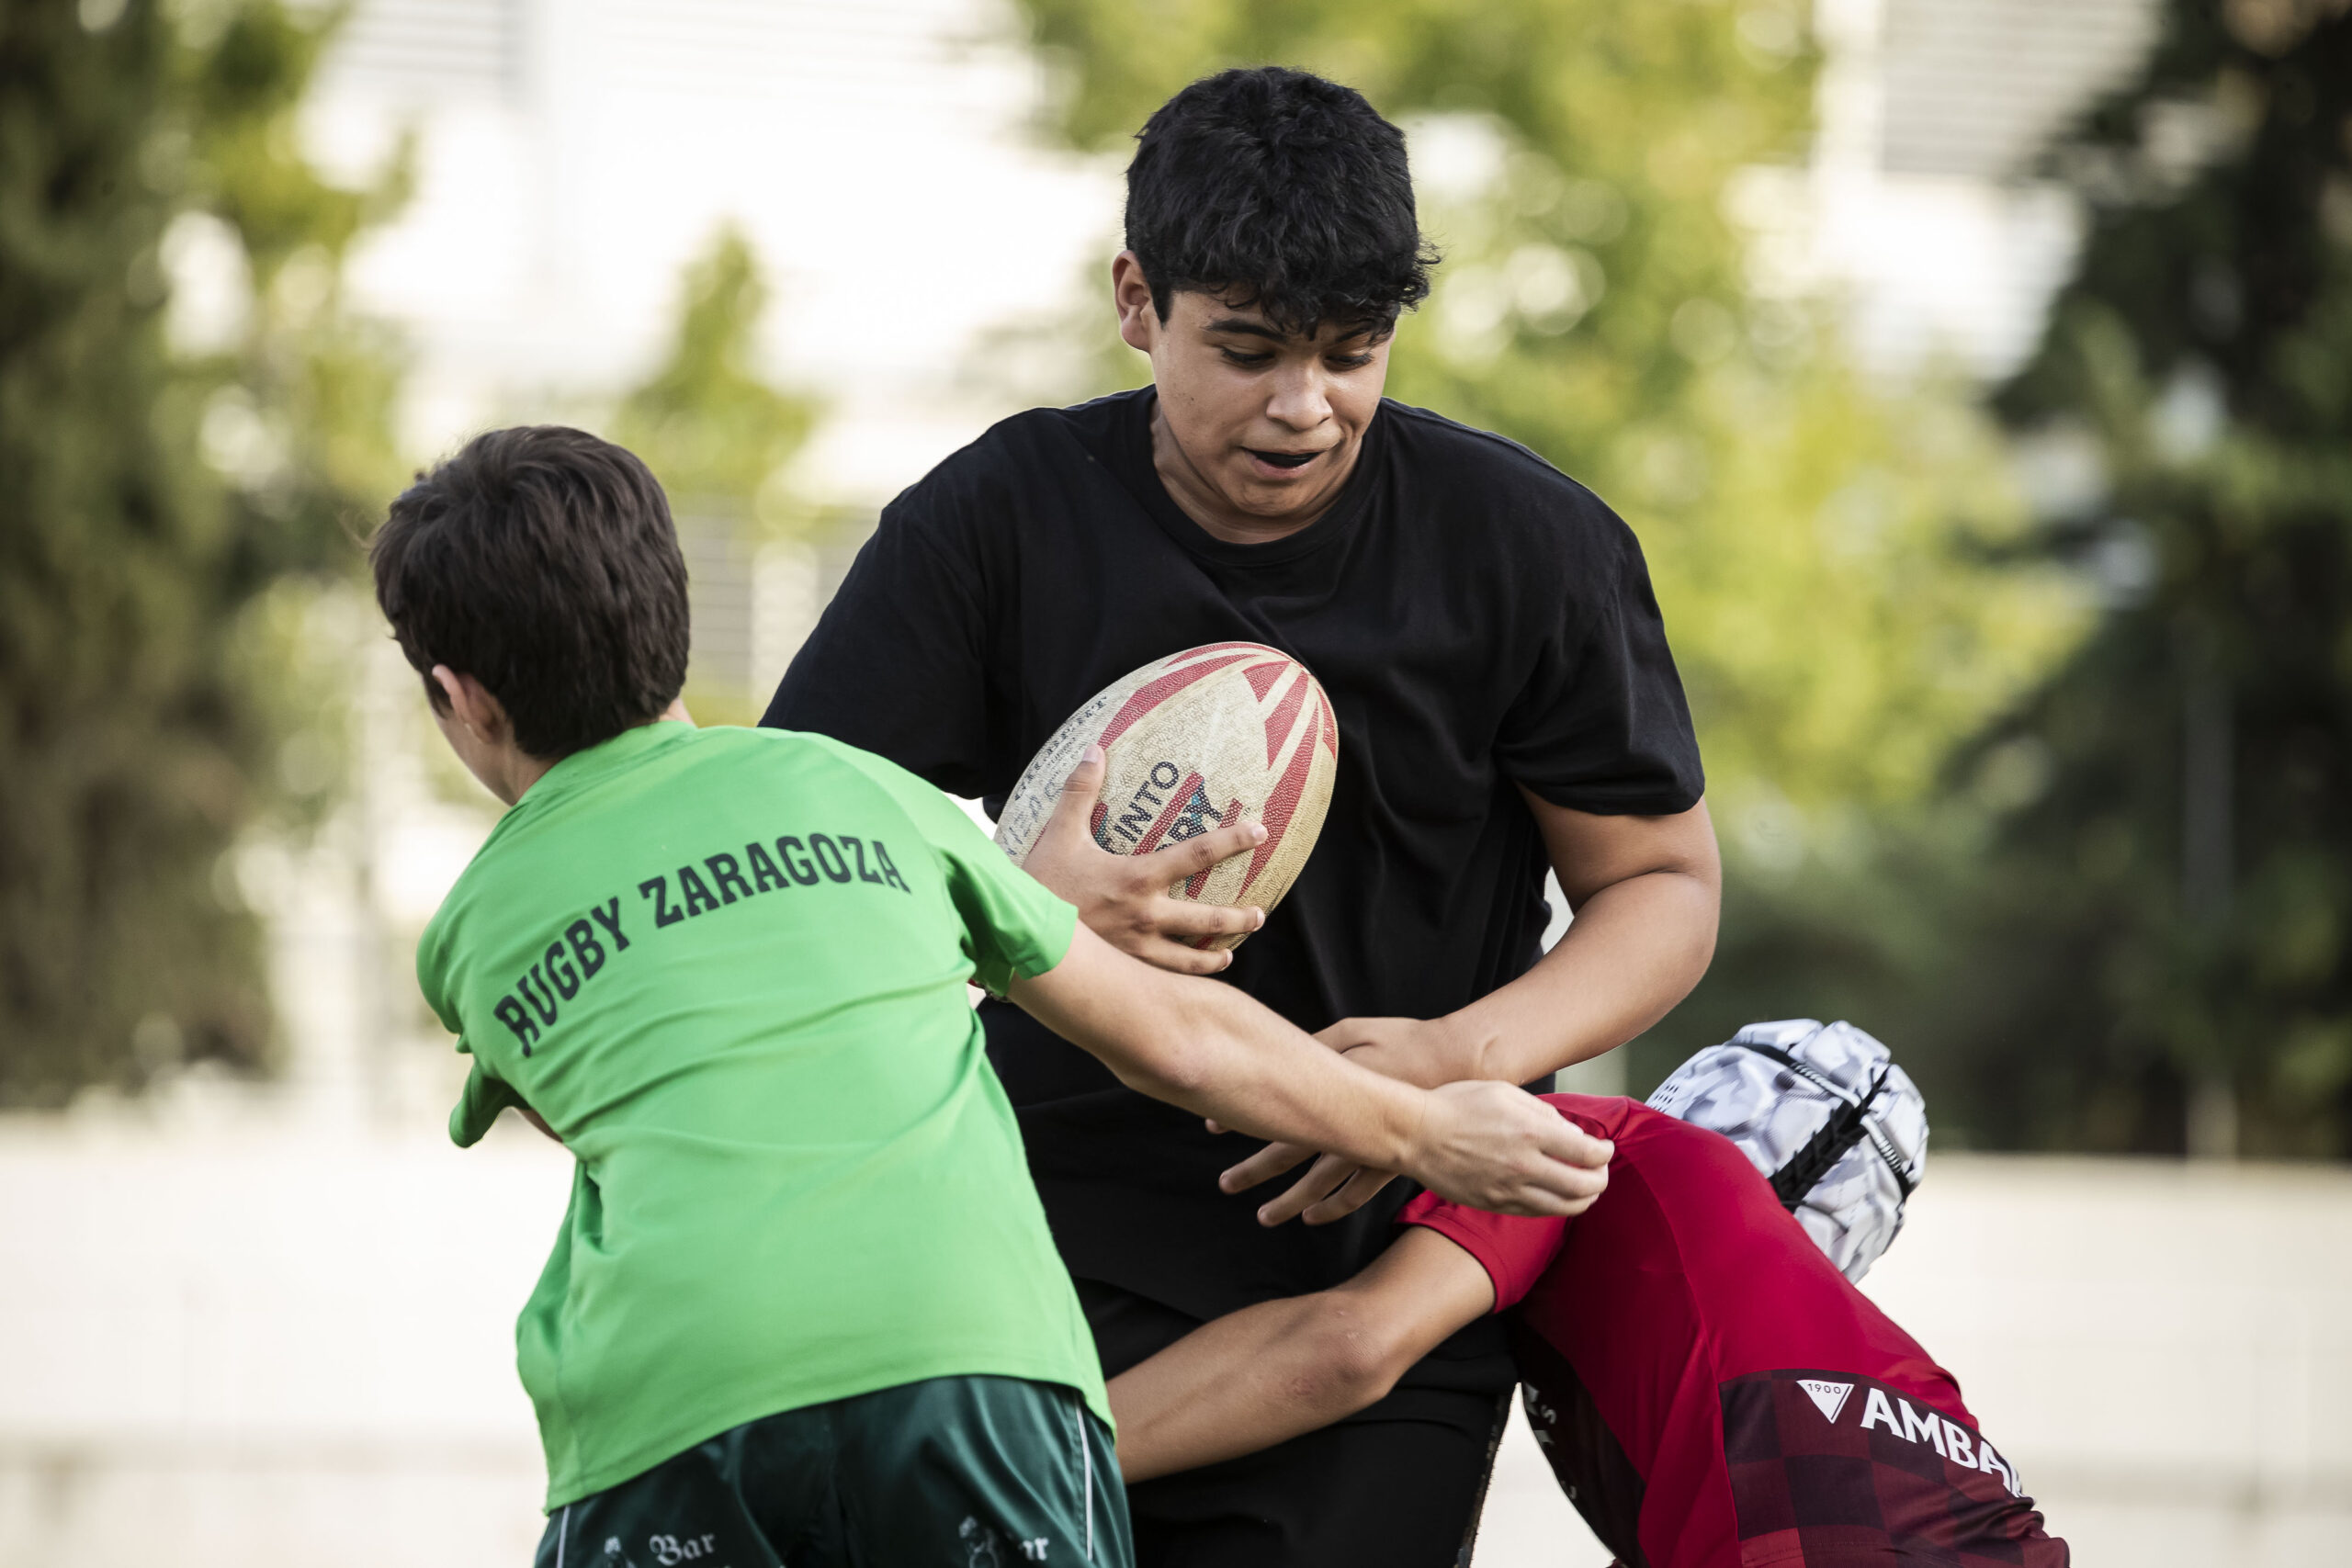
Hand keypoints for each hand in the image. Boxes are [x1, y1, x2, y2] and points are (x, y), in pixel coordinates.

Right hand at [1021, 744, 1267, 974]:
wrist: (1021, 940)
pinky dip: (1178, 979)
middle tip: (1259, 914)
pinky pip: (1160, 979)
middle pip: (1208, 920)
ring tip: (1227, 955)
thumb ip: (1079, 792)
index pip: (1197, 855)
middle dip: (1239, 918)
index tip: (1260, 831)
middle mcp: (1146, 917)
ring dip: (1213, 957)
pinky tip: (1185, 979)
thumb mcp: (1058, 834)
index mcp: (1138, 879)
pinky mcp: (1123, 971)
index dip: (1233, 840)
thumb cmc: (1040, 885)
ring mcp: (1137, 950)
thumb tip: (1094, 750)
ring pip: (1189, 959)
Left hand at [1217, 1016, 1485, 1224]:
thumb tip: (1278, 1060)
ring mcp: (1367, 1148)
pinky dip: (1333, 1207)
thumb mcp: (1351, 1031)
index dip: (1238, 1119)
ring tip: (1265, 1217)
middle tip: (1225, 1185)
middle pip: (1286, 1154)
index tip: (1211, 1127)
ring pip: (1318, 1185)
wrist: (1460, 1063)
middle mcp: (1343, 1125)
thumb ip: (1314, 1048)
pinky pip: (1356, 1194)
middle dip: (1252, 1172)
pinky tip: (1313, 1217)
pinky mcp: (1390, 1162)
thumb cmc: (1403, 1040)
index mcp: (1329, 1090)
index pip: (1272, 1110)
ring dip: (1289, 1202)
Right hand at [1404, 1081, 1611, 1216]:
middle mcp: (1525, 1165)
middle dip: (1600, 1180)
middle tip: (1600, 1172)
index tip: (1604, 1148)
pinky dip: (1555, 1206)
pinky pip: (1536, 1212)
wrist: (1415, 1134)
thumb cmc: (1457, 1105)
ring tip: (1585, 1190)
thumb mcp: (1505, 1093)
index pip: (1589, 1153)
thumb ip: (1544, 1113)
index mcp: (1531, 1133)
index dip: (1604, 1153)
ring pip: (1564, 1207)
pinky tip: (1555, 1196)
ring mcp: (1509, 1189)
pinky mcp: (1494, 1203)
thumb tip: (1573, 1134)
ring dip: (1584, 1199)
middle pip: (1584, 1186)